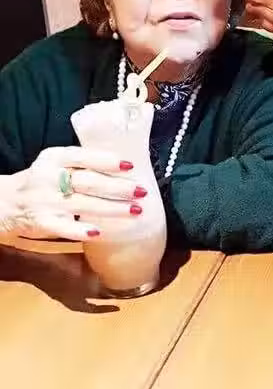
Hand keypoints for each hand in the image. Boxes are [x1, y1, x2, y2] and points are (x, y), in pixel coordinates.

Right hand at [0, 147, 146, 241]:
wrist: (5, 202)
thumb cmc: (41, 181)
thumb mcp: (54, 164)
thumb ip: (80, 163)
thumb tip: (123, 166)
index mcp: (54, 158)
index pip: (83, 155)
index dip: (106, 160)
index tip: (130, 165)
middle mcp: (49, 177)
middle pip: (88, 181)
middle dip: (118, 188)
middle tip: (142, 191)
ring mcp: (45, 200)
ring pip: (83, 204)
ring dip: (112, 209)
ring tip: (136, 211)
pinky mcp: (41, 222)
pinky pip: (64, 227)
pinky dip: (81, 230)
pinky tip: (100, 233)